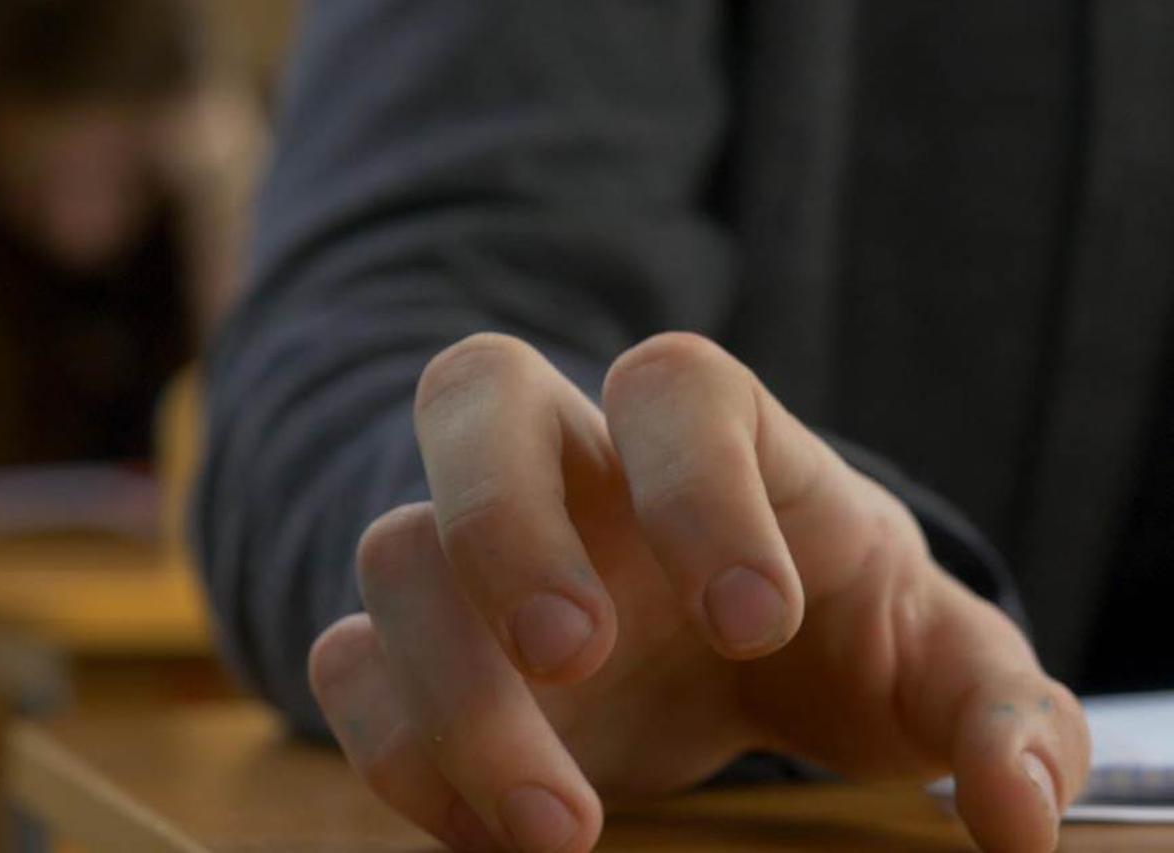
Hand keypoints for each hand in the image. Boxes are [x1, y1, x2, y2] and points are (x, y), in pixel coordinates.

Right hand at [309, 332, 1089, 852]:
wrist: (746, 654)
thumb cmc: (844, 631)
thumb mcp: (935, 660)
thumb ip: (997, 712)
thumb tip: (1020, 811)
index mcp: (714, 440)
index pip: (675, 386)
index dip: (697, 485)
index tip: (754, 626)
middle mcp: (577, 469)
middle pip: (474, 391)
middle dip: (505, 521)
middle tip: (577, 657)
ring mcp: (483, 550)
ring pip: (394, 548)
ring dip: (453, 690)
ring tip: (561, 826)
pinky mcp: (425, 646)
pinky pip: (350, 660)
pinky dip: (398, 748)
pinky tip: (489, 831)